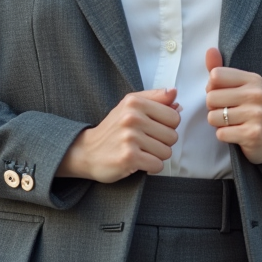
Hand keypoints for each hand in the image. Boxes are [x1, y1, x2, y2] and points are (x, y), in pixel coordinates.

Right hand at [58, 89, 181, 182]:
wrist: (87, 151)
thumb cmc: (113, 130)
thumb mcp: (130, 106)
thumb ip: (155, 99)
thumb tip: (174, 93)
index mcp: (135, 102)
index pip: (174, 117)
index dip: (167, 127)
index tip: (152, 129)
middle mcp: (132, 117)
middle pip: (172, 136)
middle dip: (162, 143)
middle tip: (144, 142)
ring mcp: (130, 137)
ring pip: (166, 152)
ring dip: (156, 156)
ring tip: (140, 151)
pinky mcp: (128, 157)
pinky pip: (157, 165)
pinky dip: (150, 167)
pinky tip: (138, 162)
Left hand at [204, 48, 261, 164]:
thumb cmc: (247, 108)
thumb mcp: (237, 86)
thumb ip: (220, 69)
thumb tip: (210, 50)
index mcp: (252, 79)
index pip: (215, 76)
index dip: (212, 88)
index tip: (224, 94)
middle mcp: (256, 94)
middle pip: (211, 98)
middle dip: (213, 108)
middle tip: (227, 111)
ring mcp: (256, 115)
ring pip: (213, 117)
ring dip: (218, 123)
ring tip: (231, 122)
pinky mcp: (253, 134)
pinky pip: (221, 133)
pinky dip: (224, 135)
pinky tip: (236, 134)